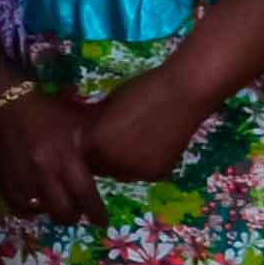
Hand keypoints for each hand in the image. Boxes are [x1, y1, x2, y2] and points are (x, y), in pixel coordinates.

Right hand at [0, 85, 101, 225]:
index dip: (96, 212)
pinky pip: (20, 207)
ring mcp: (22, 178)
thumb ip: (86, 151)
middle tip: (78, 212)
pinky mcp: (3, 180)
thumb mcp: (73, 126)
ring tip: (57, 206)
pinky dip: (31, 209)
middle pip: (63, 211)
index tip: (101, 222)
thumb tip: (102, 171)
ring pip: (42, 211)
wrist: (4, 102)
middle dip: (74, 216)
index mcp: (64, 156)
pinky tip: (37, 202)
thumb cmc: (44, 112)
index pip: (85, 194)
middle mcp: (44, 172)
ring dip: (53, 212)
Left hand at [77, 72, 211, 190]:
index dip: (85, 146)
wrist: (183, 93)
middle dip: (101, 155)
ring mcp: (136, 173)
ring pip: (120, 173)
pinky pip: (141, 173)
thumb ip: (94, 124)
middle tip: (112, 139)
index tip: (90, 136)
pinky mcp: (157, 174)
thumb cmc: (142, 89)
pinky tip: (151, 145)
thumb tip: (81, 132)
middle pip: (99, 168)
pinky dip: (142, 163)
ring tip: (133, 140)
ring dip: (121, 162)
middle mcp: (112, 164)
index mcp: (95, 144)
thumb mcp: (108, 104)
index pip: (80, 155)